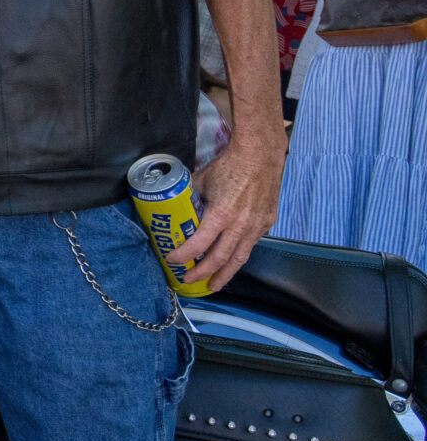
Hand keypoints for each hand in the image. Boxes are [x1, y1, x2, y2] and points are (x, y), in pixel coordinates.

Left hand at [166, 128, 283, 290]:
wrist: (260, 155)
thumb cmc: (230, 165)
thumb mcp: (200, 181)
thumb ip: (190, 198)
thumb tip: (176, 206)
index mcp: (221, 215)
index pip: (199, 245)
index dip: (184, 255)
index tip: (173, 259)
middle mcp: (241, 224)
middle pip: (220, 259)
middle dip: (204, 274)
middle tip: (190, 280)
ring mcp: (257, 225)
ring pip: (240, 257)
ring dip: (226, 273)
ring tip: (215, 285)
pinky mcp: (267, 222)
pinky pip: (252, 243)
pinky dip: (240, 254)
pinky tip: (232, 260)